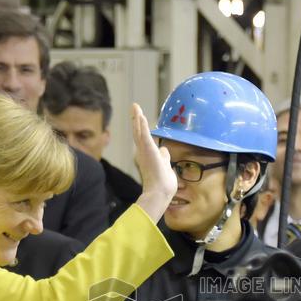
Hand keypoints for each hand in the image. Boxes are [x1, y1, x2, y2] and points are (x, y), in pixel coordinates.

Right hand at [132, 103, 176, 218]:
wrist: (160, 193)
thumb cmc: (163, 184)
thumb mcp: (165, 166)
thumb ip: (164, 157)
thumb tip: (165, 149)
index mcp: (148, 156)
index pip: (144, 140)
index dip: (142, 129)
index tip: (141, 119)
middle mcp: (144, 153)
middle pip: (139, 133)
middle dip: (137, 119)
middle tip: (134, 107)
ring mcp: (145, 151)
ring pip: (140, 132)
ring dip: (137, 118)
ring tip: (135, 107)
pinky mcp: (148, 151)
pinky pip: (145, 135)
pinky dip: (142, 125)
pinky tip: (140, 115)